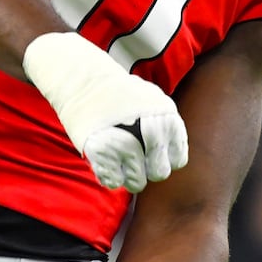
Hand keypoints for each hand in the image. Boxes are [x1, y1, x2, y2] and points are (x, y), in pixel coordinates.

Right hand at [23, 31, 187, 192]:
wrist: (83, 78)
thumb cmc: (118, 94)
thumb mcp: (153, 100)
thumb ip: (166, 127)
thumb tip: (173, 160)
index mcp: (168, 118)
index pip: (177, 161)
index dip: (161, 158)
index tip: (147, 147)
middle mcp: (153, 131)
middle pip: (159, 173)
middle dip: (145, 167)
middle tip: (129, 150)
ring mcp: (126, 142)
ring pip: (137, 182)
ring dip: (126, 172)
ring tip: (114, 150)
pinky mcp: (101, 151)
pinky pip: (114, 182)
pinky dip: (108, 174)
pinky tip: (103, 155)